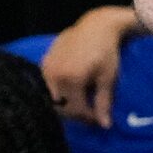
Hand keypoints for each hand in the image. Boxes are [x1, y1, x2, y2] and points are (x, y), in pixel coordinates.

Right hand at [39, 6, 140, 127]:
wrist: (97, 26)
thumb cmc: (106, 52)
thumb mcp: (107, 78)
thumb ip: (103, 103)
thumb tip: (104, 126)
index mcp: (71, 79)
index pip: (76, 109)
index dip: (88, 118)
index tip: (98, 122)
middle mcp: (55, 74)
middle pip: (62, 106)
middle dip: (76, 113)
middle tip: (90, 114)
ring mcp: (47, 67)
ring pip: (53, 97)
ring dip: (66, 103)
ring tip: (80, 103)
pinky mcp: (44, 62)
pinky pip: (49, 84)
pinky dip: (59, 91)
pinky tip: (71, 91)